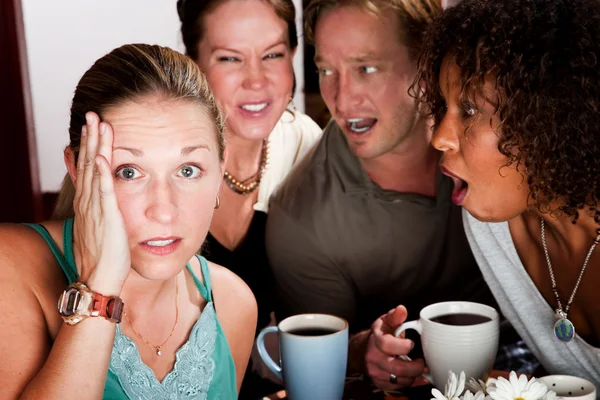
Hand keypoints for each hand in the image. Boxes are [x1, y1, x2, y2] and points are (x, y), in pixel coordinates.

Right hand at [72, 112, 129, 295]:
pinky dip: (101, 173)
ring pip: (95, 171)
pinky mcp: (107, 219)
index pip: (88, 169)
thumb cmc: (106, 258)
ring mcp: (96, 210)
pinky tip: (101, 156)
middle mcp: (89, 204)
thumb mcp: (103, 230)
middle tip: (92, 114)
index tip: (93, 127)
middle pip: (88, 163)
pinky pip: (103, 192)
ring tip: (98, 124)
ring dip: (96, 146)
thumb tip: (111, 205)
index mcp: (89, 205)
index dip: (90, 146)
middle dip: (91, 138)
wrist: (100, 280)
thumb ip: (106, 214)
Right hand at [365, 305, 424, 390]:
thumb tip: (401, 309)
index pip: (388, 345)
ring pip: (399, 380)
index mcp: (376, 340)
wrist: (363, 350)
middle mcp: (374, 357)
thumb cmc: (378, 336)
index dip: (404, 346)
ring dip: (413, 376)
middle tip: (422, 363)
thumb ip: (395, 316)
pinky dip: (409, 383)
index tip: (411, 344)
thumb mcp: (385, 322)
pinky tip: (413, 376)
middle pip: (397, 369)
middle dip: (415, 368)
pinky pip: (397, 387)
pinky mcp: (379, 382)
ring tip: (417, 368)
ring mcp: (376, 372)